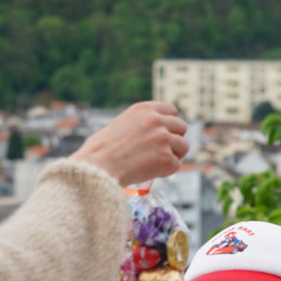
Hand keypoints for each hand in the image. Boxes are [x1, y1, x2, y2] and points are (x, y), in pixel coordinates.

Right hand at [71, 101, 188, 185]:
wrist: (96, 167)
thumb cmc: (100, 150)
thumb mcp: (120, 124)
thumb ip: (140, 125)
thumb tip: (150, 136)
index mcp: (144, 109)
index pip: (172, 110)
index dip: (170, 123)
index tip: (166, 132)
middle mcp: (156, 120)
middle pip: (181, 127)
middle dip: (174, 139)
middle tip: (162, 151)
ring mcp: (163, 138)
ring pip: (183, 147)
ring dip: (173, 156)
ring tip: (155, 163)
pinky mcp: (166, 158)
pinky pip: (176, 165)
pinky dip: (166, 171)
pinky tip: (150, 171)